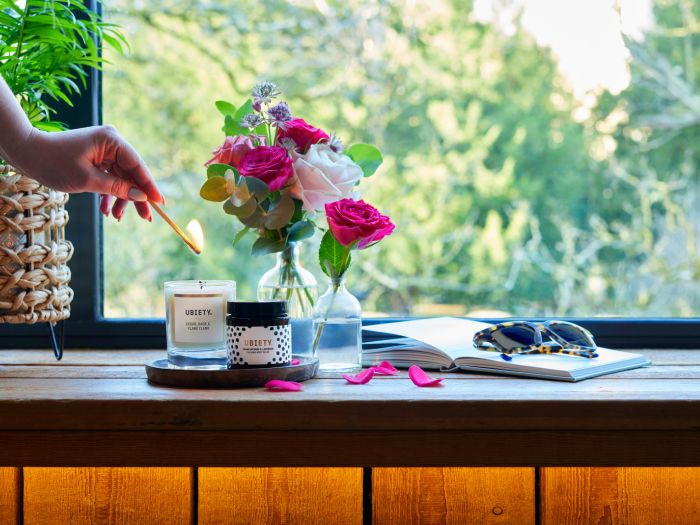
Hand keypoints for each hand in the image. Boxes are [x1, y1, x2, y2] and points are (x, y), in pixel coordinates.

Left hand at [19, 125, 163, 220]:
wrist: (26, 153)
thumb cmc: (54, 163)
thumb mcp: (88, 180)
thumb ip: (118, 188)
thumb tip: (142, 196)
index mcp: (112, 140)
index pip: (138, 165)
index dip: (150, 186)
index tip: (161, 203)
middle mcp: (112, 142)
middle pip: (131, 174)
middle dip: (135, 196)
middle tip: (145, 217)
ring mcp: (104, 150)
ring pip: (121, 178)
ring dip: (120, 198)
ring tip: (114, 216)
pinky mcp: (96, 158)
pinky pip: (110, 177)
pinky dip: (109, 193)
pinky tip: (105, 209)